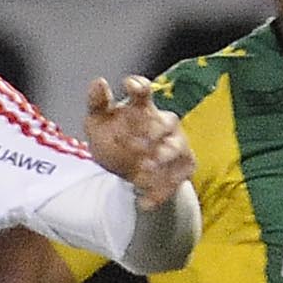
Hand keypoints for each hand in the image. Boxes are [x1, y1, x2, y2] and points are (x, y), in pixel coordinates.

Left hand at [84, 76, 192, 208]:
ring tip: (141, 173)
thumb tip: (99, 82)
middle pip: (164, 122)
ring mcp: (178, 144)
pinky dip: (162, 190)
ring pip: (175, 149)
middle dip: (149, 133)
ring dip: (160, 160)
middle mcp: (165, 122)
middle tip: (131, 146)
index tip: (130, 86)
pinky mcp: (185, 166)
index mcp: (142, 107)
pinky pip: (178, 177)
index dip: (138, 87)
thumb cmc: (116, 142)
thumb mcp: (98, 124)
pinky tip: (144, 201)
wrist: (132, 175)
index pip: (144, 90)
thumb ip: (97, 104)